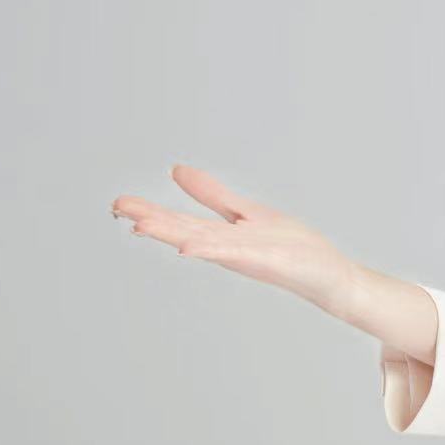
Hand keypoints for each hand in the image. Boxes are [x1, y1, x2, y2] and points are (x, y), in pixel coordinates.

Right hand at [110, 165, 361, 315]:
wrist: (326, 275)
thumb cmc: (290, 247)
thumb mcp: (245, 212)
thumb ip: (212, 195)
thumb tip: (176, 170)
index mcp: (220, 235)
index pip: (180, 220)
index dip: (150, 212)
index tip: (118, 203)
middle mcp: (226, 247)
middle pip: (183, 231)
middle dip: (151, 220)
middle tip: (117, 208)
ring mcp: (244, 255)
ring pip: (201, 242)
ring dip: (171, 234)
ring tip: (140, 226)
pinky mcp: (264, 260)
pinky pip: (233, 253)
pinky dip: (211, 249)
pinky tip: (188, 247)